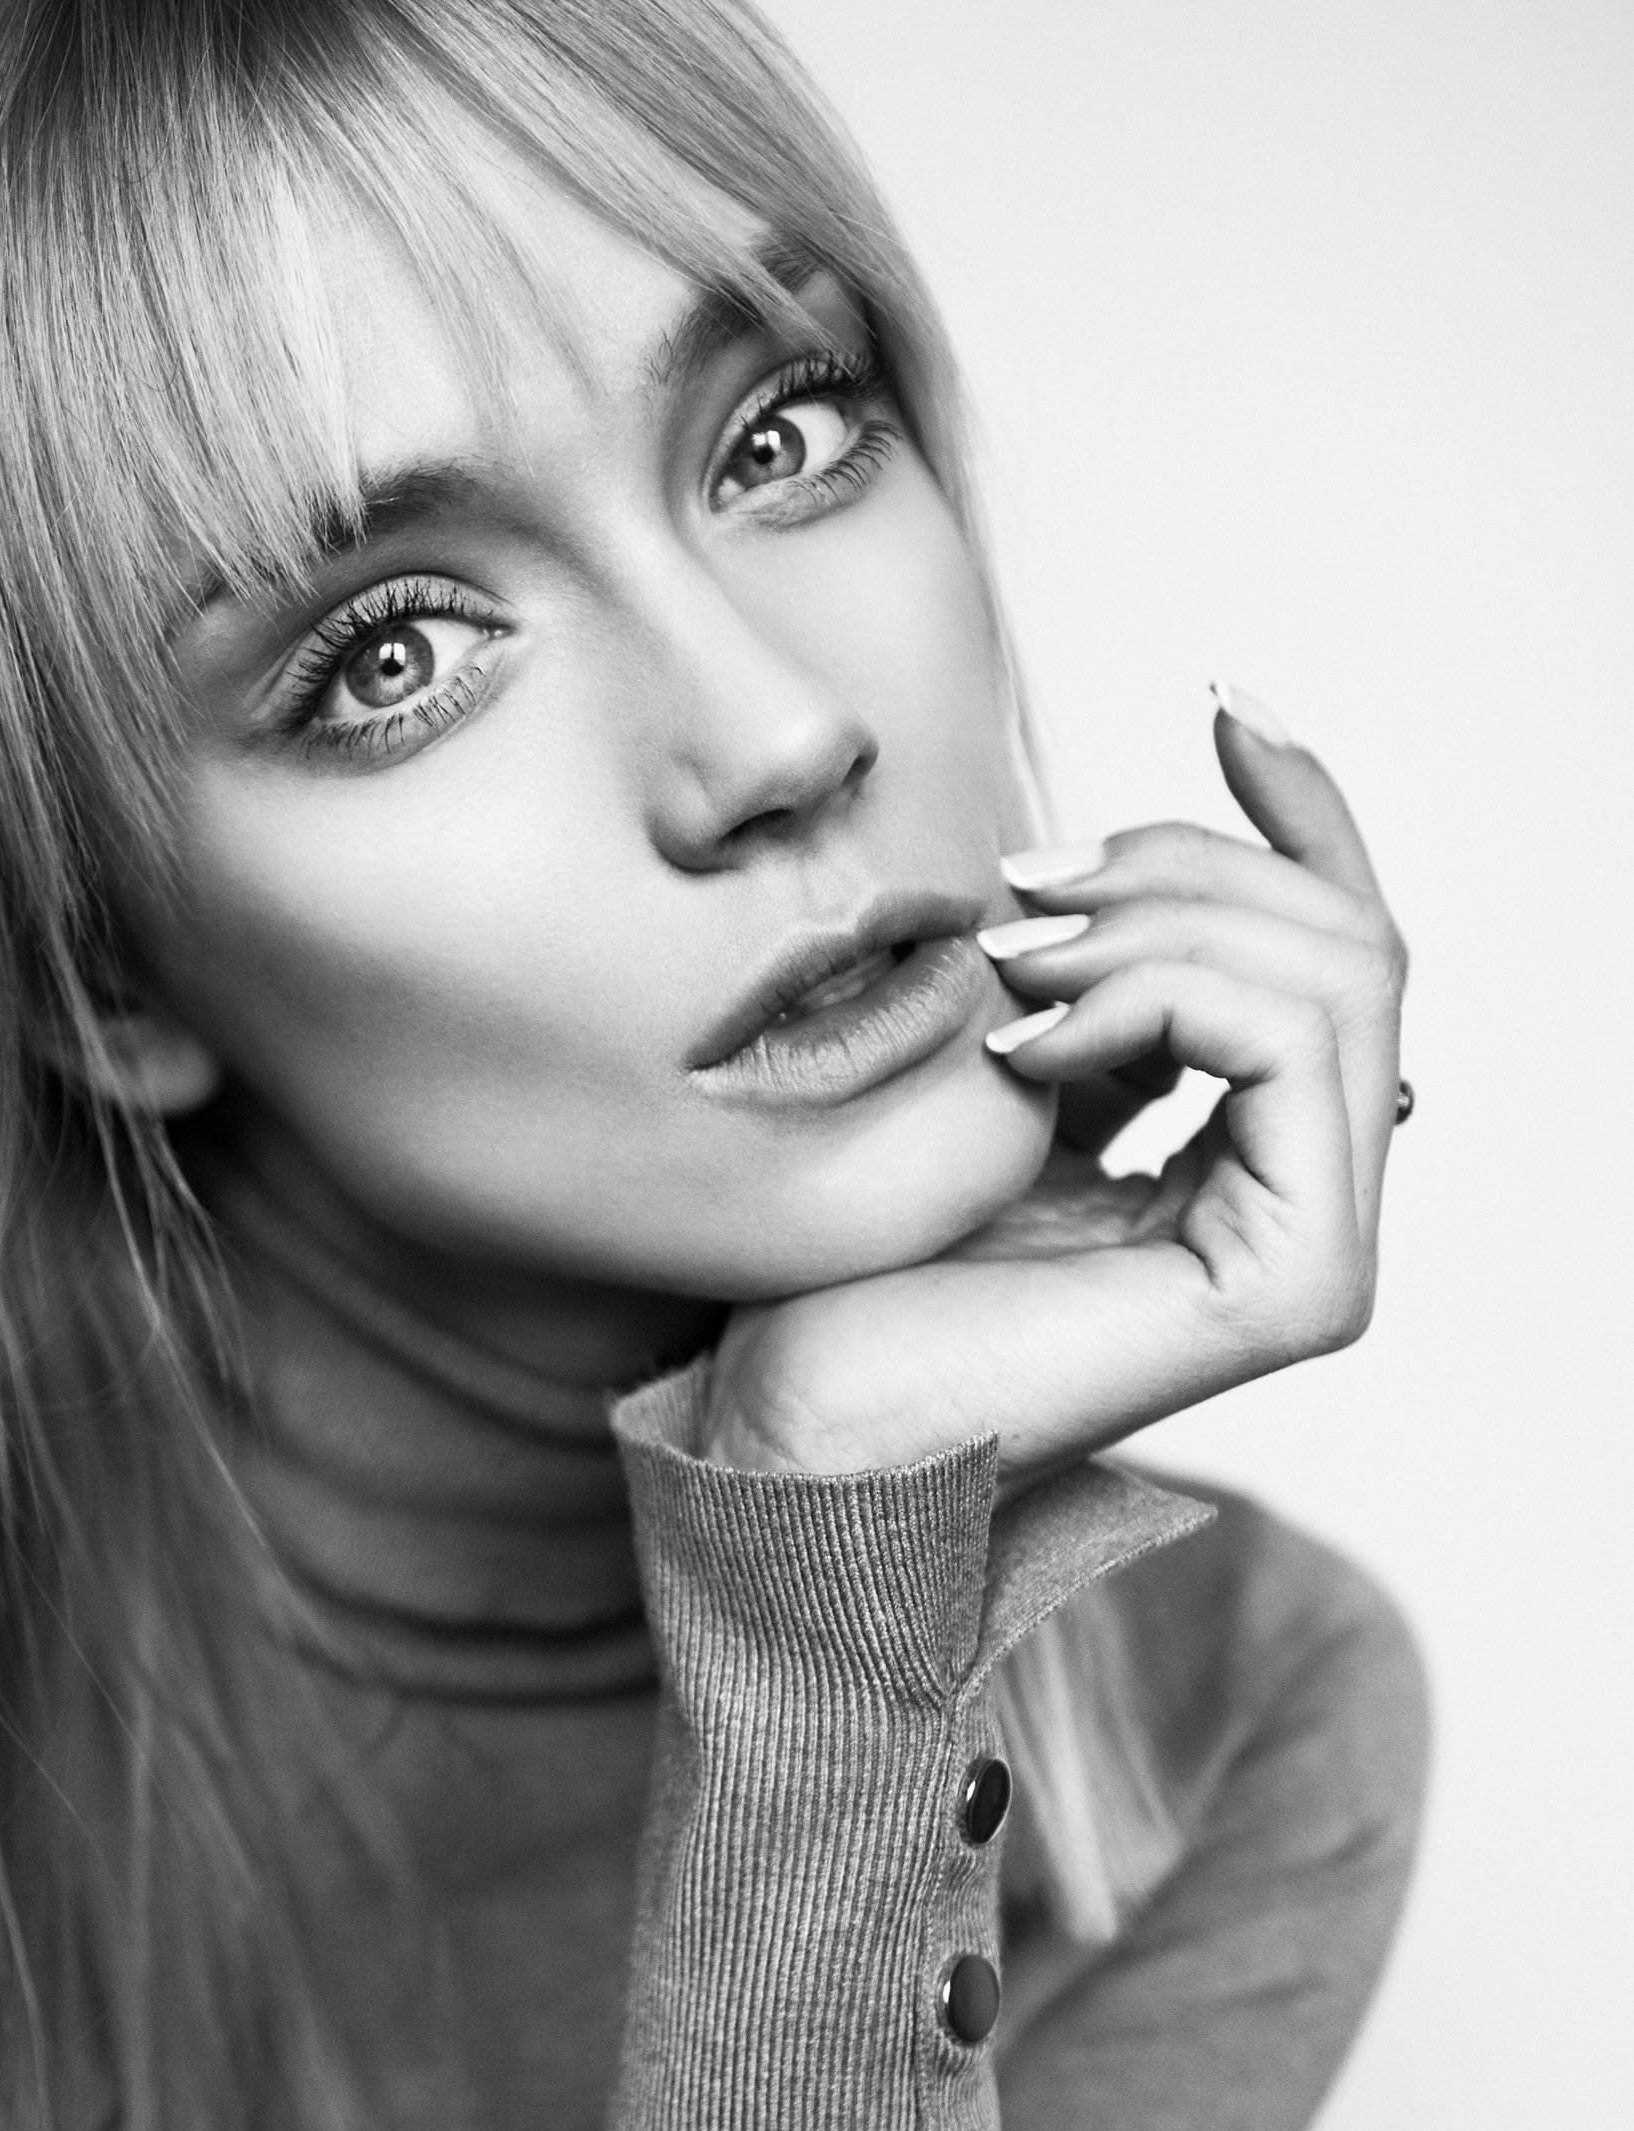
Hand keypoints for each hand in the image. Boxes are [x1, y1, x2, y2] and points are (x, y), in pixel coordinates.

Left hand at [704, 697, 1406, 1490]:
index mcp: (1251, 1156)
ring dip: (1156, 925)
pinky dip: (1155, 997)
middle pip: (1347, 939)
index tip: (1223, 704)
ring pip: (1335, 973)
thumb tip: (1172, 880)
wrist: (782, 1425)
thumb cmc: (852, 1275)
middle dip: (1183, 867)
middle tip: (1021, 891)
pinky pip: (1287, 1044)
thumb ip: (1098, 994)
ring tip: (1009, 970)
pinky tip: (1029, 1047)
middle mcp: (1309, 1205)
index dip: (1300, 812)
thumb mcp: (992, 1071)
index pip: (1336, 949)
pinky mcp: (1295, 1283)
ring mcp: (1318, 1249)